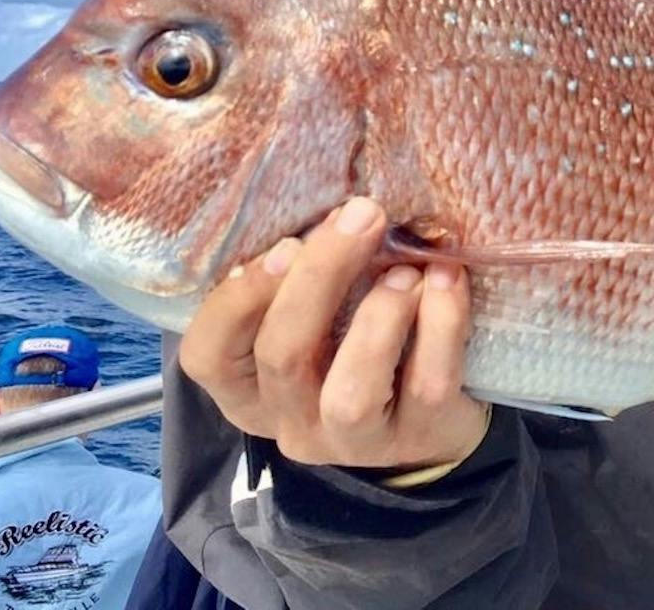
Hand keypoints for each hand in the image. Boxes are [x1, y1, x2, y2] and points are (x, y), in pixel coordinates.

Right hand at [177, 197, 489, 468]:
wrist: (437, 415)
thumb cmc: (357, 342)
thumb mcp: (316, 316)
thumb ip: (300, 277)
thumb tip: (331, 210)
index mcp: (250, 388)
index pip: (208, 355)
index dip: (238, 299)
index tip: (286, 243)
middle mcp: (292, 422)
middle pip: (283, 356)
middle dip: (320, 278)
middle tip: (362, 215)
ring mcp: (355, 442)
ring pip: (350, 393)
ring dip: (378, 318)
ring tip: (406, 269)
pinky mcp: (420, 435)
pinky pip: (426, 384)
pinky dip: (440, 323)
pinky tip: (445, 279)